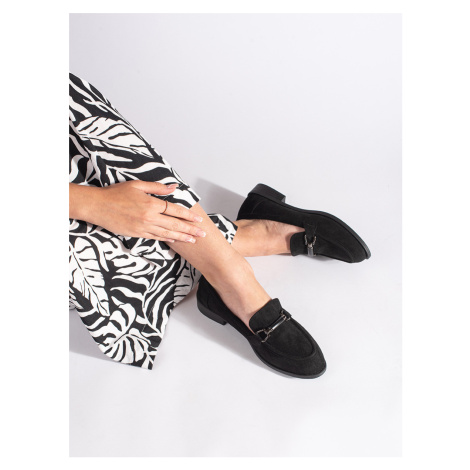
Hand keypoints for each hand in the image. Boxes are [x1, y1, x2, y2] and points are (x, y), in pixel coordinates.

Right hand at [69, 181, 204, 242]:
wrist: (98, 206)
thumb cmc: (116, 193)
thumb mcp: (137, 185)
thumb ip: (157, 188)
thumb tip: (174, 187)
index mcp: (151, 204)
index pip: (175, 210)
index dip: (188, 216)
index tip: (198, 220)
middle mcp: (149, 218)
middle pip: (175, 225)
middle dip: (190, 230)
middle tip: (202, 235)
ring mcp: (143, 228)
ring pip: (167, 234)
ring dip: (182, 238)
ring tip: (193, 241)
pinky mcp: (137, 234)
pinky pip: (155, 237)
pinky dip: (167, 239)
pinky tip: (174, 240)